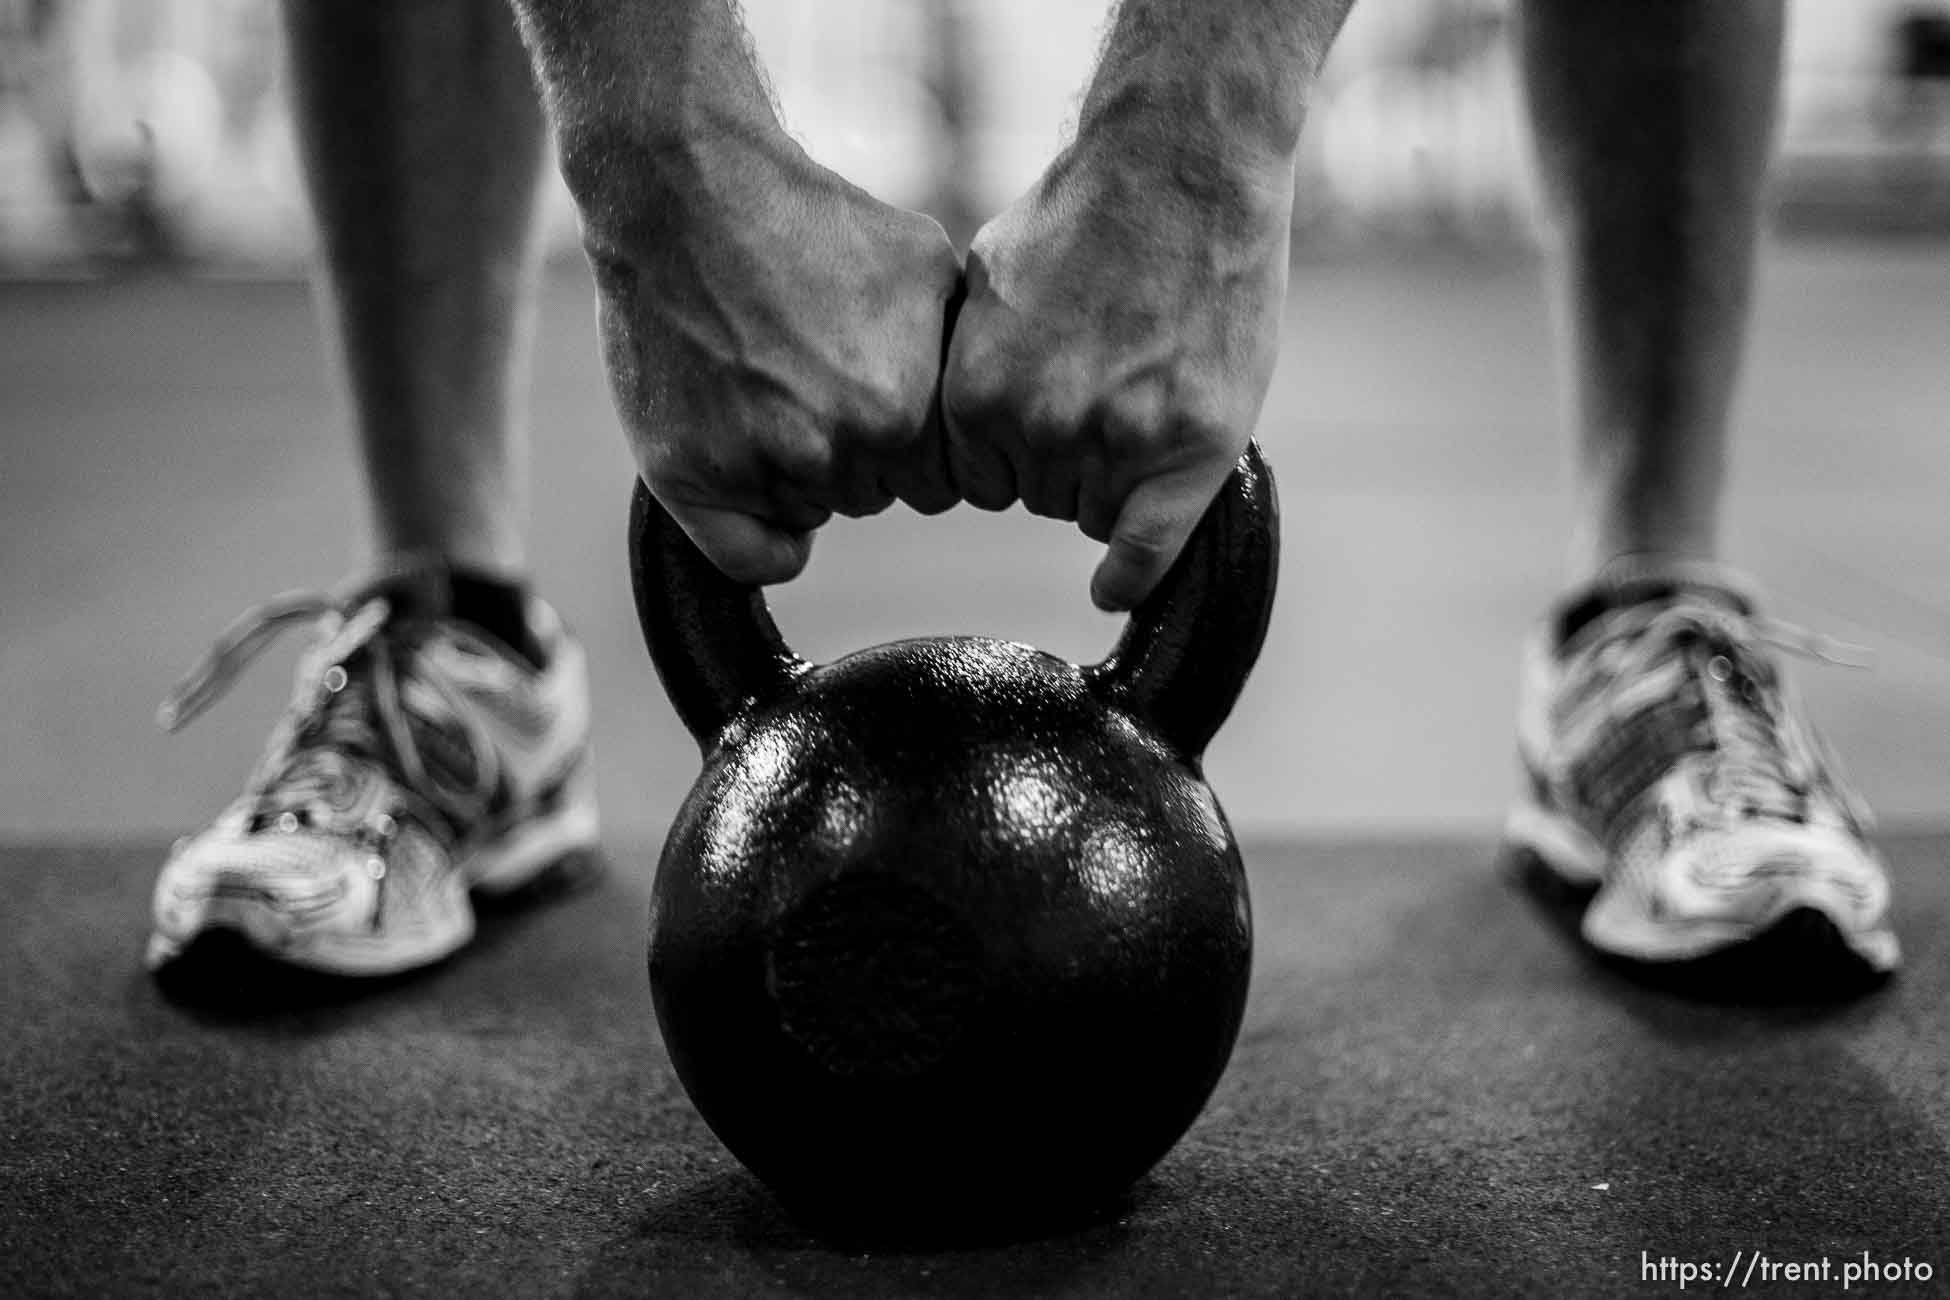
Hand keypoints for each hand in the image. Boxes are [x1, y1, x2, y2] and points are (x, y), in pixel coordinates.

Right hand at [576, 127, 961, 584]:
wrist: (688, 191)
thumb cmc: (811, 220)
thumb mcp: (928, 265)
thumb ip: (964, 350)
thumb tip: (998, 403)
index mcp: (905, 414)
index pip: (940, 479)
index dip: (916, 438)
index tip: (883, 390)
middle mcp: (836, 451)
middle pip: (877, 494)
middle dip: (861, 451)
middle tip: (818, 378)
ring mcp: (758, 468)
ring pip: (814, 512)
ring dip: (805, 473)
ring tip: (775, 386)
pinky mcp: (688, 477)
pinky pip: (751, 557)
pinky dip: (763, 538)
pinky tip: (764, 493)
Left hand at [941, 134, 1294, 610]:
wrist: (1181, 167)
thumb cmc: (1084, 212)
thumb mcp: (984, 285)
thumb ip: (969, 366)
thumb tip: (955, 422)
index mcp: (973, 398)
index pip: (981, 480)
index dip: (1014, 449)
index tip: (1046, 407)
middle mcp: (1038, 432)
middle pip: (1039, 496)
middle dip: (1065, 454)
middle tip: (1105, 380)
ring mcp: (1116, 444)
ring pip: (1095, 511)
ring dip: (1115, 474)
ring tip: (1143, 390)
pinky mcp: (1190, 448)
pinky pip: (1146, 549)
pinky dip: (1133, 575)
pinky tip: (1115, 589)